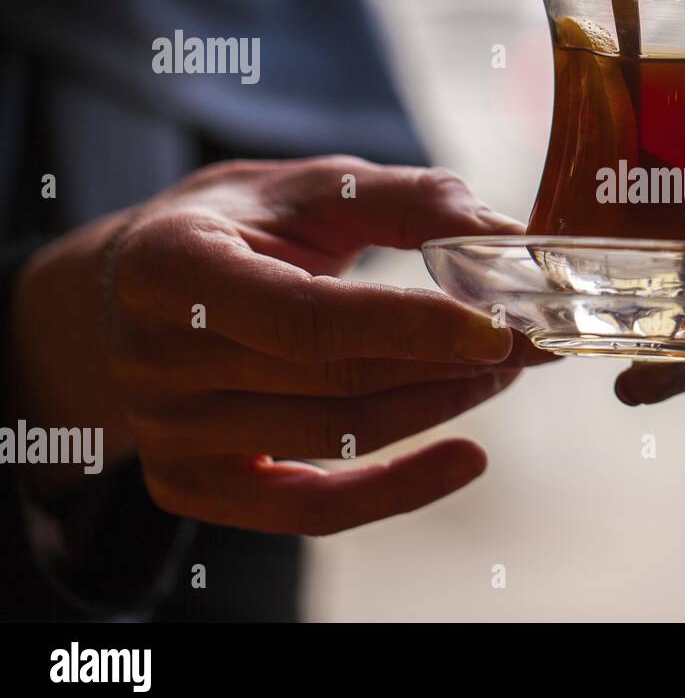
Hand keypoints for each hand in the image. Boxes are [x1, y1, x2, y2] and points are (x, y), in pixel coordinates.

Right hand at [10, 157, 548, 533]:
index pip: (309, 319)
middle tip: (530, 338)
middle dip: (449, 362)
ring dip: (440, 405)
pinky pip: (310, 510)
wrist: (141, 287)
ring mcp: (168, 432)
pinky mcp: (193, 484)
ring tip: (503, 369)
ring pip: (338, 436)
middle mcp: (153, 358)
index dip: (412, 327)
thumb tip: (511, 239)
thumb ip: (411, 202)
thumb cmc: (243, 224)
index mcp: (174, 266)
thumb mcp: (314, 188)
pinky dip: (398, 490)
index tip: (500, 326)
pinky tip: (468, 457)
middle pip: (335, 381)